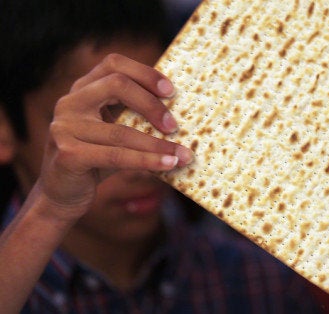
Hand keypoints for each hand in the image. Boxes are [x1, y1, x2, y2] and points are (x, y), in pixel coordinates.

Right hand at [36, 53, 192, 221]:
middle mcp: (70, 103)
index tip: (171, 91)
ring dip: (158, 144)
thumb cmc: (97, 159)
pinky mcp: (68, 155)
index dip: (145, 73)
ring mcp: (65, 128)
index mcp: (83, 89)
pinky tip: (168, 165)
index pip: (114, 64)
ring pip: (121, 131)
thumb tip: (183, 114)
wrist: (62, 194)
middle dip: (152, 104)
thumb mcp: (114, 131)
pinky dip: (147, 161)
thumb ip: (135, 116)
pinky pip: (116, 156)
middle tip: (175, 126)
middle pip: (117, 85)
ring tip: (184, 155)